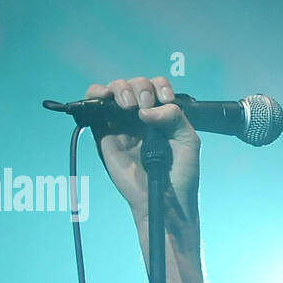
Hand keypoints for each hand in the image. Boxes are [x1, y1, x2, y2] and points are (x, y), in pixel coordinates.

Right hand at [85, 76, 201, 249]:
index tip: (165, 100)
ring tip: (130, 105)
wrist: (164, 198)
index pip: (157, 86)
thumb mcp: (188, 140)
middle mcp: (141, 117)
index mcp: (162, 116)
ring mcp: (122, 124)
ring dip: (122, 88)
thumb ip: (174, 117)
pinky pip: (94, 105)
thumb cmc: (180, 174)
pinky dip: (96, 93)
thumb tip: (146, 109)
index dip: (160, 86)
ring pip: (115, 89)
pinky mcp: (104, 133)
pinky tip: (107, 97)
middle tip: (145, 105)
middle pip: (135, 84)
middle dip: (141, 88)